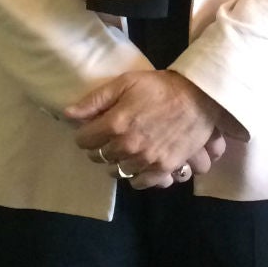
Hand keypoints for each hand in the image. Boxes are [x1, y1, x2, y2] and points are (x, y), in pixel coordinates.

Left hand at [67, 70, 236, 189]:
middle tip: (111, 137)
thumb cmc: (161, 87)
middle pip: (99, 157)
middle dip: (101, 147)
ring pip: (117, 171)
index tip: (94, 128)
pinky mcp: (162, 168)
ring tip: (127, 149)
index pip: (84, 140)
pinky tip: (140, 163)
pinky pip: (139, 183)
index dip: (86, 133)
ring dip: (118, 161)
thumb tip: (67, 114)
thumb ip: (95, 99)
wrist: (200, 97)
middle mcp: (127, 145)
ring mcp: (145, 159)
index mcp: (114, 123)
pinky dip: (136, 175)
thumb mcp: (126, 83)